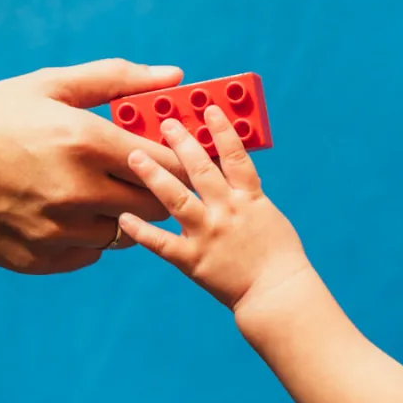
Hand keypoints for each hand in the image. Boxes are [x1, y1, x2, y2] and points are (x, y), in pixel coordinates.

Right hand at [0, 59, 186, 273]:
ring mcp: (59, 231)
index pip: (168, 164)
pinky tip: (57, 211)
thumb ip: (117, 80)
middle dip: (153, 190)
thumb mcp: (47, 86)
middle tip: (134, 175)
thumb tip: (175, 76)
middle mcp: (78, 192)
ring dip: (117, 214)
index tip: (174, 157)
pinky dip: (84, 236)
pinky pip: (89, 253)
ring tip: (85, 190)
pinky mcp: (40, 259)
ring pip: (124, 233)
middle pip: (155, 205)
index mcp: (86, 142)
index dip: (178, 162)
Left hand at [119, 107, 309, 310]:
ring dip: (154, 175)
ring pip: (176, 198)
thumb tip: (229, 171)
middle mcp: (227, 211)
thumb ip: (246, 193)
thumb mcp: (268, 215)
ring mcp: (208, 234)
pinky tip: (123, 217)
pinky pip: (161, 242)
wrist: (278, 293)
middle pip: (200, 169)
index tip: (208, 109)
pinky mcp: (193, 259)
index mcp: (249, 198)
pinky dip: (141, 230)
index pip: (235, 156)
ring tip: (134, 156)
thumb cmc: (279, 256)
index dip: (222, 130)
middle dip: (181, 142)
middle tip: (164, 123)